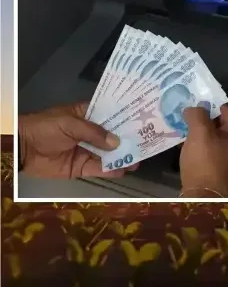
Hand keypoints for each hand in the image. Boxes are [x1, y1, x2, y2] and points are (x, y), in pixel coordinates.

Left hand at [18, 102, 136, 177]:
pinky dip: (111, 170)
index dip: (126, 118)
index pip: (110, 116)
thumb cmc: (46, 128)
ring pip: (108, 154)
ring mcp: (86, 151)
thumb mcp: (70, 124)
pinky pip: (99, 169)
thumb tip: (117, 142)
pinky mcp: (81, 168)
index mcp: (87, 116)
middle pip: (113, 137)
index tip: (144, 120)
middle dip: (128, 140)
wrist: (22, 148)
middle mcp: (89, 133)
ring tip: (139, 160)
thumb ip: (94, 133)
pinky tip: (124, 170)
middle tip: (147, 143)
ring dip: (123, 157)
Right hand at [179, 105, 227, 196]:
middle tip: (185, 112)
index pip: (227, 111)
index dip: (212, 102)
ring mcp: (226, 161)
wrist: (206, 198)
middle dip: (203, 118)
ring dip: (197, 134)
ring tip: (180, 127)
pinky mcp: (215, 173)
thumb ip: (198, 116)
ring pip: (211, 140)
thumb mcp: (201, 133)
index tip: (196, 98)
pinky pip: (205, 154)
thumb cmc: (206, 162)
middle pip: (219, 126)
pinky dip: (195, 148)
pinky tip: (182, 147)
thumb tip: (194, 108)